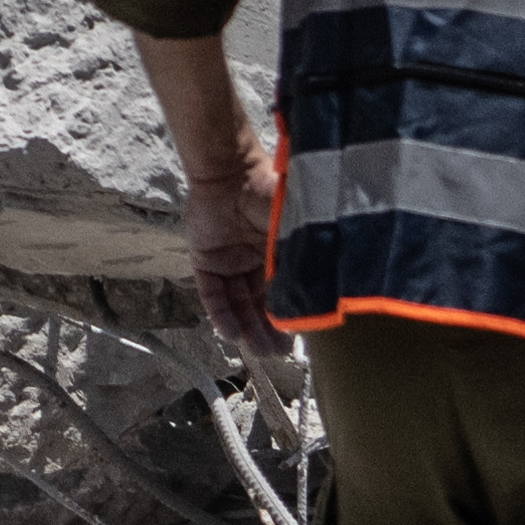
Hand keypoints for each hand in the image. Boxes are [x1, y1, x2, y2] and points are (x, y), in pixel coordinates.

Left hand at [189, 129, 285, 353]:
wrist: (231, 171)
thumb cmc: (268, 193)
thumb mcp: (291, 229)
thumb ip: (300, 258)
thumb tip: (319, 293)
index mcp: (275, 253)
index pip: (282, 293)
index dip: (288, 316)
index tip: (297, 338)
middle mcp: (252, 262)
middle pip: (259, 304)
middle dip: (267, 330)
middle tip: (276, 353)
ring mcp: (228, 263)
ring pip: (237, 304)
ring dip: (246, 328)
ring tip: (257, 350)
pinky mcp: (205, 262)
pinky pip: (213, 294)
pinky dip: (221, 315)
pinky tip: (231, 333)